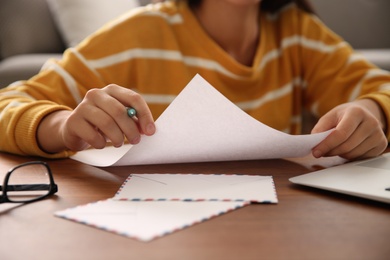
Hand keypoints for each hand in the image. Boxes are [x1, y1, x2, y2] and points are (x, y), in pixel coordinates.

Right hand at [38, 84, 155, 152]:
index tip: (151, 131)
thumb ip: (134, 121)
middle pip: (119, 111)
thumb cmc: (103, 123)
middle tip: (135, 141)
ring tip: (119, 143)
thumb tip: (148, 130)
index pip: (133, 98)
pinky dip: (101, 143)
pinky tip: (101, 144)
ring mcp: (83, 106)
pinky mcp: (73, 121)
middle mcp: (97, 94)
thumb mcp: (119, 119)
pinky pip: (92, 135)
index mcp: (112, 90)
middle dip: (131, 129)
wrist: (74, 128)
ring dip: (117, 137)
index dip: (144, 115)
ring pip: (106, 123)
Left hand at [311, 99, 387, 159]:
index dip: (326, 145)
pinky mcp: (381, 145)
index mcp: (356, 112)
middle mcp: (371, 122)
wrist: (363, 114)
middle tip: (321, 152)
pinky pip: (361, 158)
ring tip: (334, 148)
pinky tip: (346, 149)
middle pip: (347, 146)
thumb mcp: (329, 117)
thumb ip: (320, 129)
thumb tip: (314, 143)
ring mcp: (378, 134)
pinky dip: (350, 157)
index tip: (315, 152)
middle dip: (330, 151)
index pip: (341, 133)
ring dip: (339, 154)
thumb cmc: (343, 116)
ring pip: (353, 154)